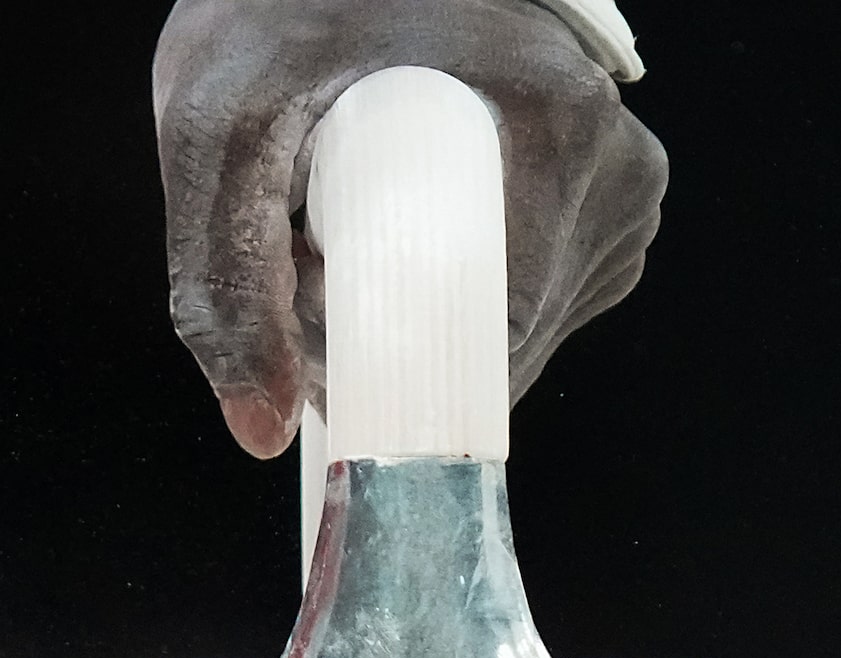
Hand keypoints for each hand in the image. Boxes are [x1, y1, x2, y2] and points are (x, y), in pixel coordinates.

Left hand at [154, 0, 668, 456]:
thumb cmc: (290, 3)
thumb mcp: (221, 125)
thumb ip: (223, 282)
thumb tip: (265, 431)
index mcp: (560, 132)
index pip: (492, 345)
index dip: (389, 374)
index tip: (312, 341)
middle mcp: (616, 167)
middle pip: (502, 346)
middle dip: (394, 341)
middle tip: (311, 256)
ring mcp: (620, 187)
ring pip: (514, 334)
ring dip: (419, 316)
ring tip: (350, 222)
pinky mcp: (605, 203)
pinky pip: (529, 301)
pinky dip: (454, 293)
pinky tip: (404, 223)